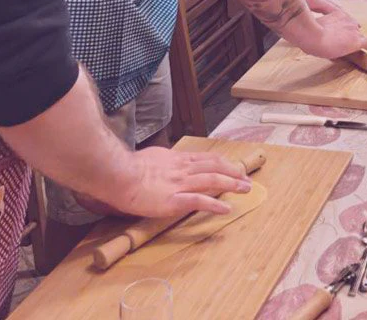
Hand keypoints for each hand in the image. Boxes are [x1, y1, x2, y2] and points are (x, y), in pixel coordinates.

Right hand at [97, 147, 251, 219]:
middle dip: (234, 172)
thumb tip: (165, 160)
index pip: (206, 158)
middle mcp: (183, 169)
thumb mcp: (152, 156)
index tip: (233, 167)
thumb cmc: (130, 168)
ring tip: (245, 189)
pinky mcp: (174, 200)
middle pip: (215, 167)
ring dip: (232, 184)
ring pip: (213, 180)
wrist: (119, 175)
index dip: (223, 163)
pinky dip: (215, 204)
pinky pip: (200, 201)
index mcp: (177, 159)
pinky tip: (226, 209)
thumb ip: (164, 160)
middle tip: (247, 179)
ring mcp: (180, 184)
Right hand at [302, 0, 366, 55]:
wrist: (313, 36)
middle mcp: (347, 19)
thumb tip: (313, 20)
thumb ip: (317, 18)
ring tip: (353, 46)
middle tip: (342, 40)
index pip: (344, 19)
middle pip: (352, 27)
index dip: (343, 26)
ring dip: (356, 40)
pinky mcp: (356, 41)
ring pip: (358, 35)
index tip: (341, 30)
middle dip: (349, 33)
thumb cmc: (308, 30)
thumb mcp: (311, 19)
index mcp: (337, 14)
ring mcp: (352, 30)